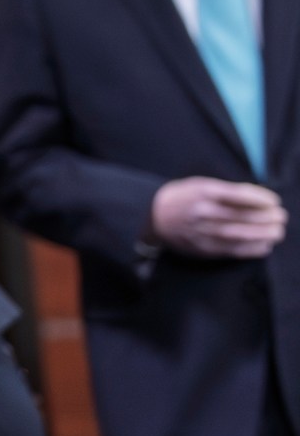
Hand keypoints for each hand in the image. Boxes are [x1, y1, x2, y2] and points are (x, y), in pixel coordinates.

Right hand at [149, 177, 285, 258]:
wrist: (152, 217)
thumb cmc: (181, 197)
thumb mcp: (199, 184)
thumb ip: (226, 191)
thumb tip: (258, 198)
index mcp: (203, 192)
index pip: (239, 195)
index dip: (262, 199)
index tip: (275, 201)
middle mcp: (204, 212)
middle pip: (243, 216)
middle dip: (267, 217)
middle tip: (282, 217)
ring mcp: (203, 232)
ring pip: (240, 234)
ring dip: (264, 234)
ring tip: (278, 232)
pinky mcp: (204, 248)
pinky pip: (232, 250)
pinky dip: (251, 249)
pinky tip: (264, 246)